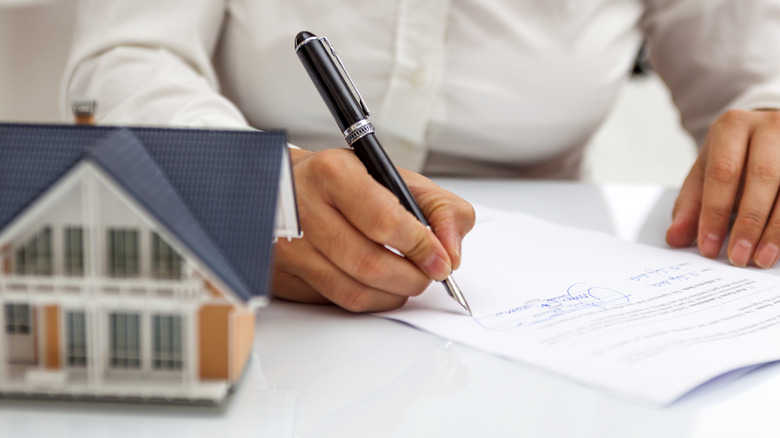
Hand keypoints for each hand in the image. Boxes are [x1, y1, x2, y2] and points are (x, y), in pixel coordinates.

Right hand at [272, 148, 475, 311]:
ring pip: (354, 292)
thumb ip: (438, 207)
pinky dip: (369, 300)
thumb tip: (451, 252)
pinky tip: (377, 285)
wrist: (287, 187)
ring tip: (406, 280)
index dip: (420, 247)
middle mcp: (304, 209)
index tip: (440, 259)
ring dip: (394, 294)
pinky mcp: (282, 276)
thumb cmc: (344, 182)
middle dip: (412, 278)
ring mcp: (289, 247)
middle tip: (428, 275)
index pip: (385, 221)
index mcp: (333, 174)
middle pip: (370, 264)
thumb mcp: (394, 176)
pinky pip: (336, 302)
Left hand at [666, 109, 779, 267]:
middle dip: (750, 222)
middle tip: (738, 256)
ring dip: (776, 229)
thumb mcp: (705, 174)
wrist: (766, 133)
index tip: (709, 247)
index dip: (715, 213)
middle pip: (763, 176)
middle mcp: (769, 127)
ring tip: (761, 258)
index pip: (723, 172)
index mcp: (732, 126)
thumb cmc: (733, 157)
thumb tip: (675, 237)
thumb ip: (690, 205)